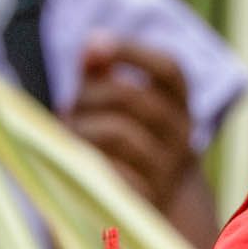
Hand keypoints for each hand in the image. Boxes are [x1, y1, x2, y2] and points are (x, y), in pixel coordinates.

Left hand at [65, 40, 219, 248]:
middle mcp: (180, 136)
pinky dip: (86, 160)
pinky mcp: (144, 202)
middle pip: (133, 99)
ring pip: (119, 134)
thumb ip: (103, 71)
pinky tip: (73, 159)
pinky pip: (112, 173)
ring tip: (66, 132)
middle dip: (90, 95)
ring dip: (82, 127)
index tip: (94, 44)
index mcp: (179, 106)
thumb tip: (91, 43)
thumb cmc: (127, 141)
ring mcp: (165, 171)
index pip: (168, 69)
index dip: (132, 51)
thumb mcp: (119, 105)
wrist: (155, 205)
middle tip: (69, 105)